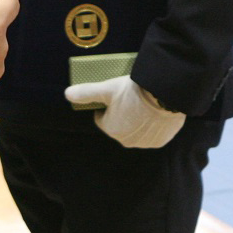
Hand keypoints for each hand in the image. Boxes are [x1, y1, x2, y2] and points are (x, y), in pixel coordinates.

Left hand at [62, 74, 184, 148]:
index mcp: (111, 129)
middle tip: (130, 99)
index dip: (106, 107)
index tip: (115, 98)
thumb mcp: (107, 89)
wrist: (165, 95)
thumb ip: (86, 93)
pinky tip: (155, 112)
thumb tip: (66, 94)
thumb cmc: (133, 91)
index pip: (102, 119)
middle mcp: (126, 141)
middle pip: (120, 126)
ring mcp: (144, 142)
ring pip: (136, 131)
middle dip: (122, 115)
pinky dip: (152, 126)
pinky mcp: (160, 141)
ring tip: (143, 104)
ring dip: (137, 121)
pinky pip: (152, 134)